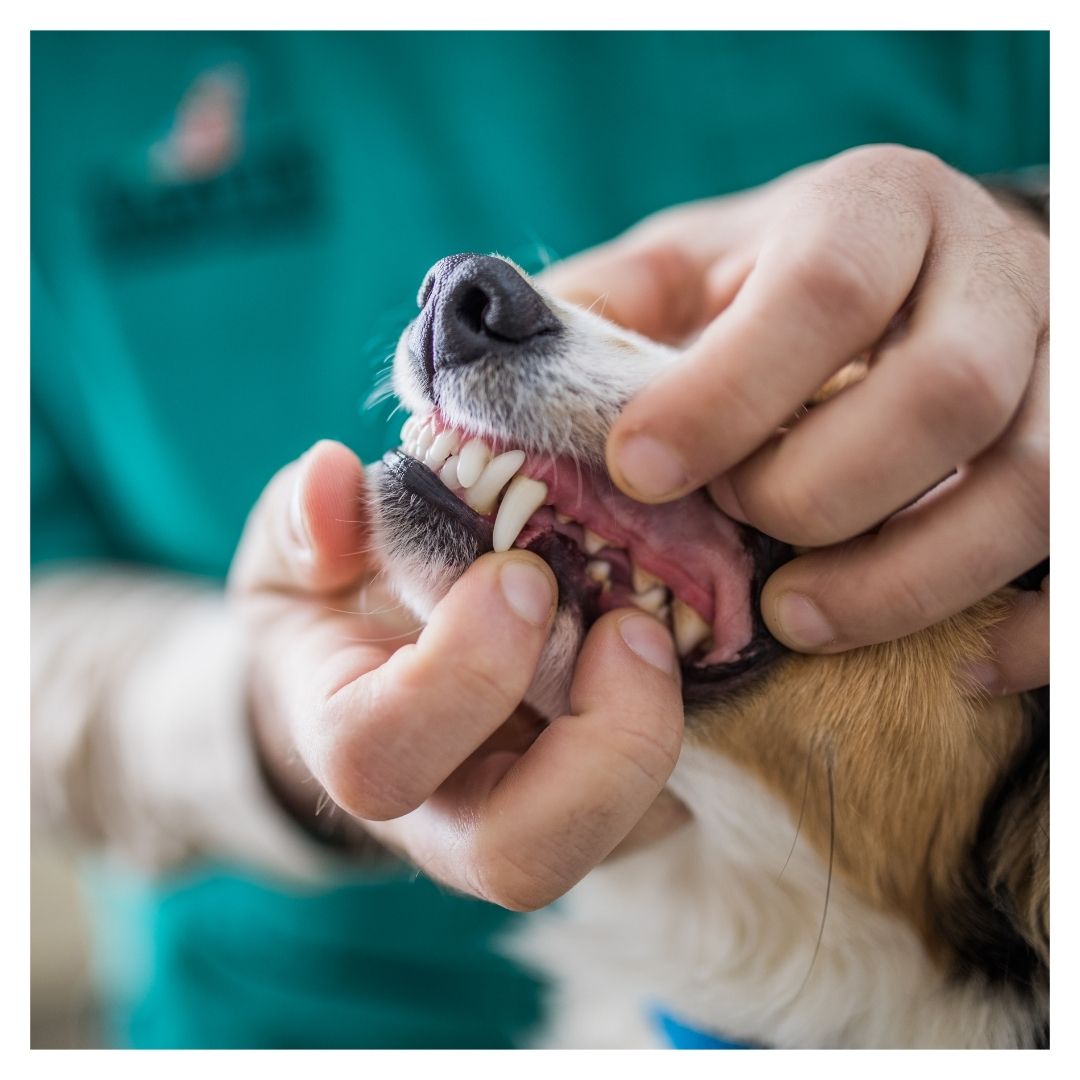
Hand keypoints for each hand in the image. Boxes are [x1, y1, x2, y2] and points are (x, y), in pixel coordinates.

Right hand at [228, 440, 685, 908]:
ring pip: (612, 844)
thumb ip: (306, 520)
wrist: (385, 672)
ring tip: (658, 630)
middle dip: (592, 745)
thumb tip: (333, 477)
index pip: (381, 758)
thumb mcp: (301, 553)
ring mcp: (533, 820)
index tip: (520, 572)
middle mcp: (447, 813)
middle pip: (519, 860)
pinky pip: (667, 804)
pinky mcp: (608, 807)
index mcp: (357, 744)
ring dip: (656, 736)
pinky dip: (698, 727)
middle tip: (629, 626)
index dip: (459, 674)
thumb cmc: (342, 608)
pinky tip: (691, 640)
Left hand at [542, 145, 1048, 693]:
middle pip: (946, 391)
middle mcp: (990, 276)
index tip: (641, 468)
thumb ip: (600, 308)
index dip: (730, 392)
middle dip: (821, 489)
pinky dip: (1036, 629)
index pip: (824, 290)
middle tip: (735, 532)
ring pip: (1036, 484)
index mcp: (877, 210)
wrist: (914, 273)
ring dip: (910, 574)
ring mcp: (1063, 371)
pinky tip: (959, 666)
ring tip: (796, 617)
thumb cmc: (771, 286)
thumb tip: (488, 376)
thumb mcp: (683, 267)